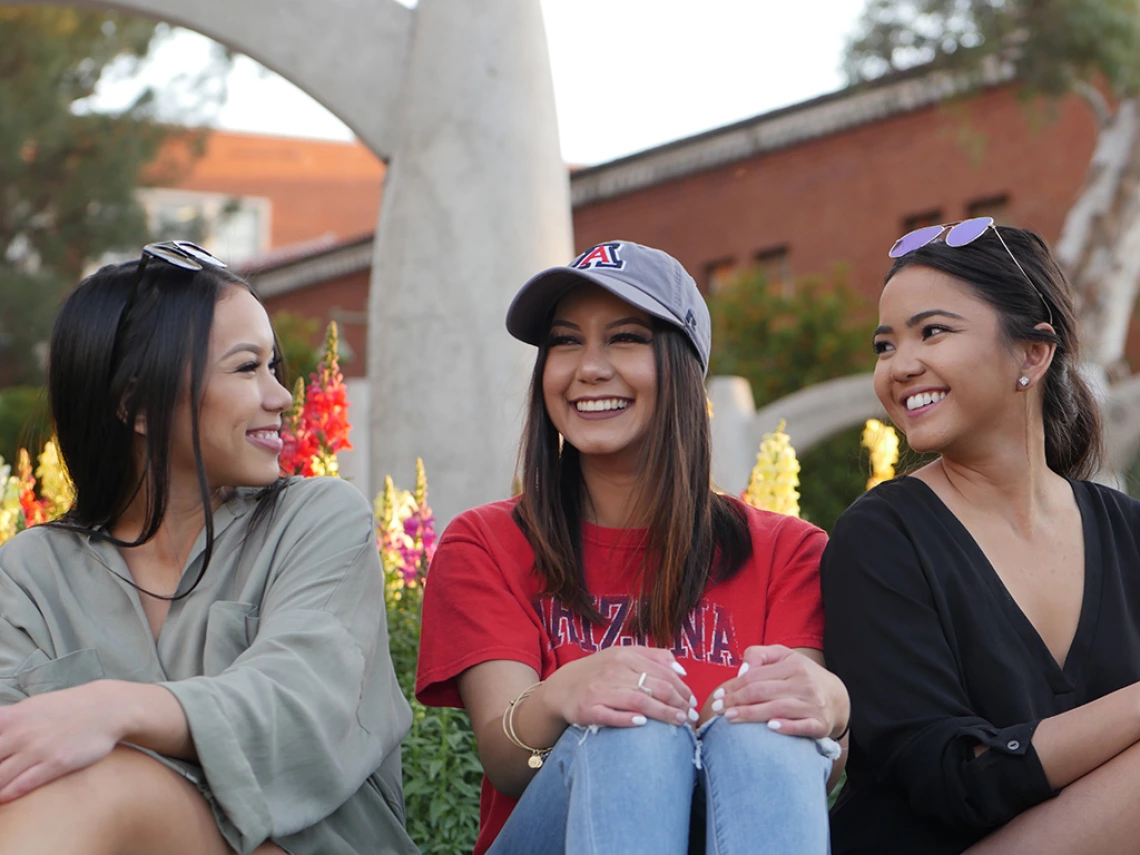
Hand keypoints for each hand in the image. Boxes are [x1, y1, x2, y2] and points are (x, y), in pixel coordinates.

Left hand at [0, 681, 125, 801]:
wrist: (106, 707)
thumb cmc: (66, 708)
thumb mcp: (30, 707)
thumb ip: (5, 720)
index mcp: (9, 718)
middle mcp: (19, 734)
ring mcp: (37, 749)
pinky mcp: (55, 764)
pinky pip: (22, 785)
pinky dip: (8, 794)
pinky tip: (5, 796)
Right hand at [541, 646, 697, 728]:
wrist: (562, 687)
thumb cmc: (600, 672)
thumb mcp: (624, 655)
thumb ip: (653, 657)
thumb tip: (681, 670)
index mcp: (625, 655)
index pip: (662, 672)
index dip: (682, 688)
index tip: (693, 702)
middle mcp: (613, 670)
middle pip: (654, 686)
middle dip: (678, 702)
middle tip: (690, 716)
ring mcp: (600, 689)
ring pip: (638, 700)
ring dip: (662, 713)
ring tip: (679, 722)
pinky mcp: (588, 709)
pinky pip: (611, 715)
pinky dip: (628, 719)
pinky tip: (643, 724)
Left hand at [707, 645, 847, 738]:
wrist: (837, 697)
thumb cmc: (802, 676)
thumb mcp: (784, 656)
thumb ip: (759, 655)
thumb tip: (742, 671)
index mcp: (793, 665)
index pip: (756, 676)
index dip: (734, 686)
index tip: (717, 696)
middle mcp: (804, 684)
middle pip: (762, 691)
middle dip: (736, 700)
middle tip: (718, 709)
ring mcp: (813, 705)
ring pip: (777, 708)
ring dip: (750, 714)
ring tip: (730, 718)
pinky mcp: (820, 724)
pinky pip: (802, 726)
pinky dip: (786, 727)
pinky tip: (769, 727)